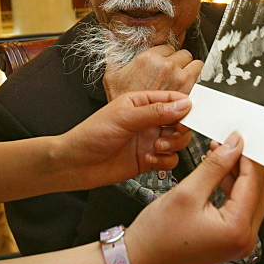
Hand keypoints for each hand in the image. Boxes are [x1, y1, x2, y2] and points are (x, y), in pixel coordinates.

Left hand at [60, 90, 193, 187]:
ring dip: (172, 145)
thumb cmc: (91, 135)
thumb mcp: (124, 117)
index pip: (173, 99)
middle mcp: (148, 121)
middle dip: (180, 129)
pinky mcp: (148, 160)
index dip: (186, 107)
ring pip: (178, 141)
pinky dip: (164, 161)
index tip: (188, 116)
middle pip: (180, 121)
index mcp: (142, 103)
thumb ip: (155, 111)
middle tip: (171, 133)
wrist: (75, 164)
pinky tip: (148, 160)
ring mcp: (149, 141)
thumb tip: (183, 104)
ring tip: (155, 147)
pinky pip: (169, 160)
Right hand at [103, 45, 202, 100]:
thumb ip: (113, 52)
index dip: (166, 57)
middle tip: (173, 75)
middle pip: (184, 55)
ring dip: (190, 72)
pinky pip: (200, 81)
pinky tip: (186, 92)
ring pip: (196, 65)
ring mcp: (179, 79)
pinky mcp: (189, 93)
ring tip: (182, 82)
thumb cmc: (119, 104)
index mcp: (149, 59)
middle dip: (180, 63)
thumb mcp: (112, 76)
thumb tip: (110, 35)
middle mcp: (166, 66)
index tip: (163, 66)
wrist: (126, 126)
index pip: (169, 48)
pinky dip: (196, 85)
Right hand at [122, 132, 263, 263]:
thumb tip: (234, 145)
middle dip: (248, 163)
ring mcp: (239, 241)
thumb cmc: (157, 235)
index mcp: (237, 229)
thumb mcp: (187, 192)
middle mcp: (244, 239)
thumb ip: (215, 166)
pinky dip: (233, 186)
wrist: (139, 261)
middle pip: (260, 190)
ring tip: (221, 152)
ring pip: (252, 197)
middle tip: (232, 142)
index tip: (237, 136)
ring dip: (240, 172)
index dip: (247, 155)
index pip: (254, 182)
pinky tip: (219, 171)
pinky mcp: (231, 239)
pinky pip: (241, 207)